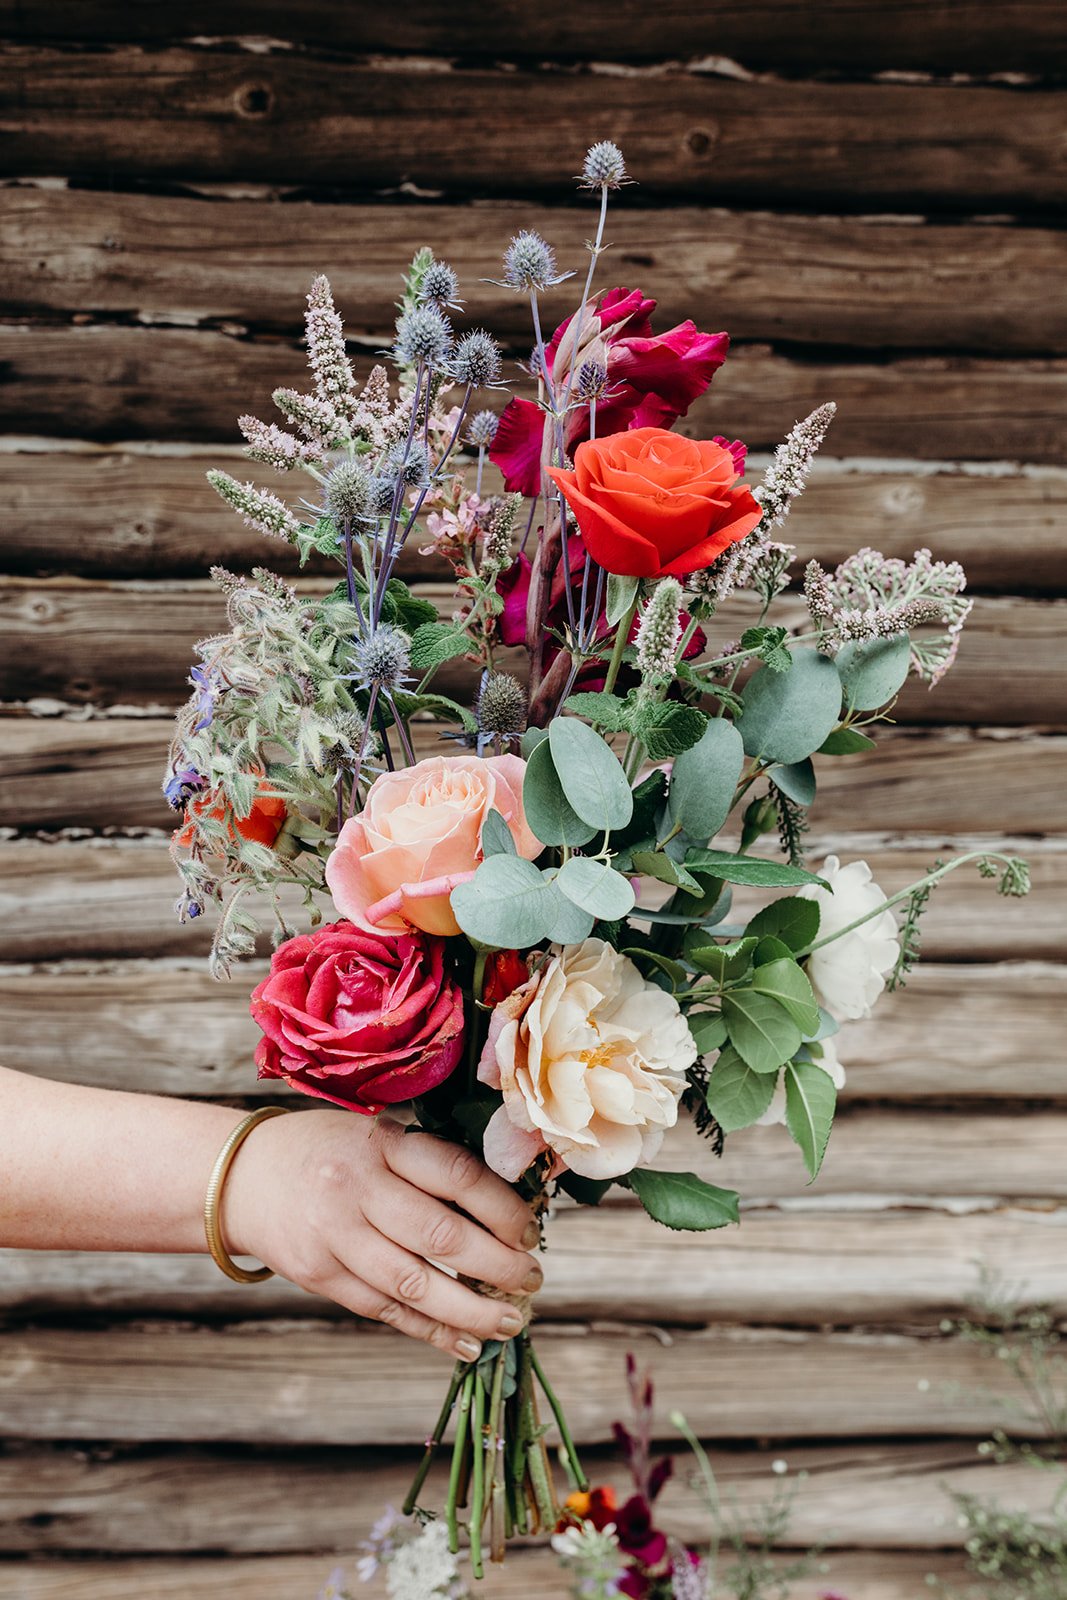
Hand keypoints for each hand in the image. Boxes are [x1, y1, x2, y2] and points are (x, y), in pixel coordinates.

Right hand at [223, 1109, 541, 1360]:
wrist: (242, 1175)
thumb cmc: (331, 1151)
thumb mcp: (378, 1134)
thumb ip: (431, 1164)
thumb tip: (510, 1210)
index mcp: (382, 1142)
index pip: (457, 1175)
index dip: (503, 1208)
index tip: (531, 1232)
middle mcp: (357, 1187)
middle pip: (441, 1235)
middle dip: (499, 1265)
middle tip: (533, 1279)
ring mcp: (335, 1236)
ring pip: (415, 1284)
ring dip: (472, 1311)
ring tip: (512, 1321)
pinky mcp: (320, 1276)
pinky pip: (385, 1310)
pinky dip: (431, 1331)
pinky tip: (467, 1343)